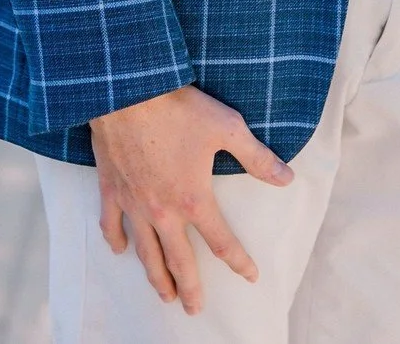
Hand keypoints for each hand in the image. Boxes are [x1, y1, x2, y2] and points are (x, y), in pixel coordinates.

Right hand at [90, 83, 293, 315]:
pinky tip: (120, 250)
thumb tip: (288, 178)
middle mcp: (162, 211)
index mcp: (193, 199)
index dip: (239, 262)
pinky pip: (111, 223)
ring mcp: (134, 203)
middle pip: (179, 260)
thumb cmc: (179, 108)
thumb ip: (257, 158)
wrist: (128, 91)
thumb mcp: (227, 127)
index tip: (250, 276)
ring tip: (164, 295)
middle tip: (194, 309)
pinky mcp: (111, 189)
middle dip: (189, 288)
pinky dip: (116, 240)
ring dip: (156, 277)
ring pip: (145, 252)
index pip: (221, 241)